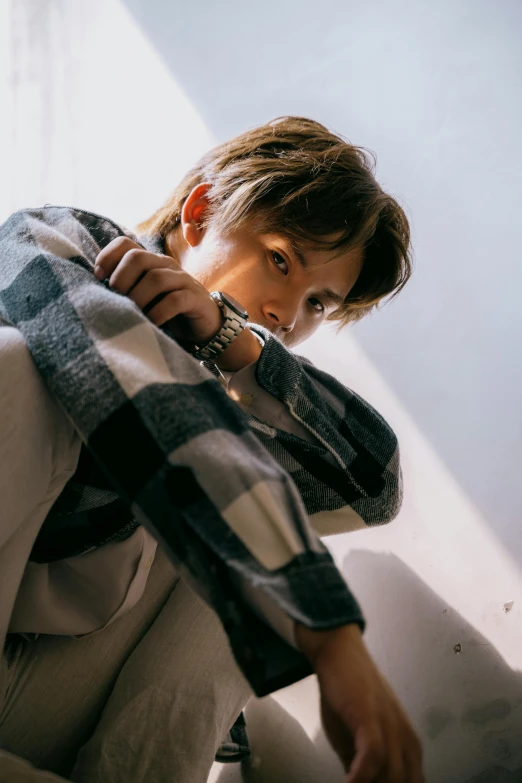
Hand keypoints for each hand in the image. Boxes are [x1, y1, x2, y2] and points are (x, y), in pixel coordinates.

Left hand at [94, 236, 222, 349]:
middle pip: (138, 257)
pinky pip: (175, 300)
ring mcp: (182, 280)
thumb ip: (126, 290)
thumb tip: (94, 293)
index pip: (125, 244)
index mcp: (150, 262)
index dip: (107, 257)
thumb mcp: (145, 298)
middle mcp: (165, 265)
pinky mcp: (195, 299)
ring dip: (138, 297)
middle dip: (121, 278)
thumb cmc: (168, 312)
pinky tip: (151, 323)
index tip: (98, 278)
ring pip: (156, 278)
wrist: (206, 325)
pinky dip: (158, 313)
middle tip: (117, 299)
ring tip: (133, 313)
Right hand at [295, 623, 423, 782]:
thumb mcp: (357, 739)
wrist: (339, 654)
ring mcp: (391, 728)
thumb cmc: (348, 694)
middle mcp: (406, 739)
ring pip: (393, 777)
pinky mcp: (371, 717)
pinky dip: (360, 778)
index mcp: (409, 746)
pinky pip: (372, 758)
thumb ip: (364, 767)